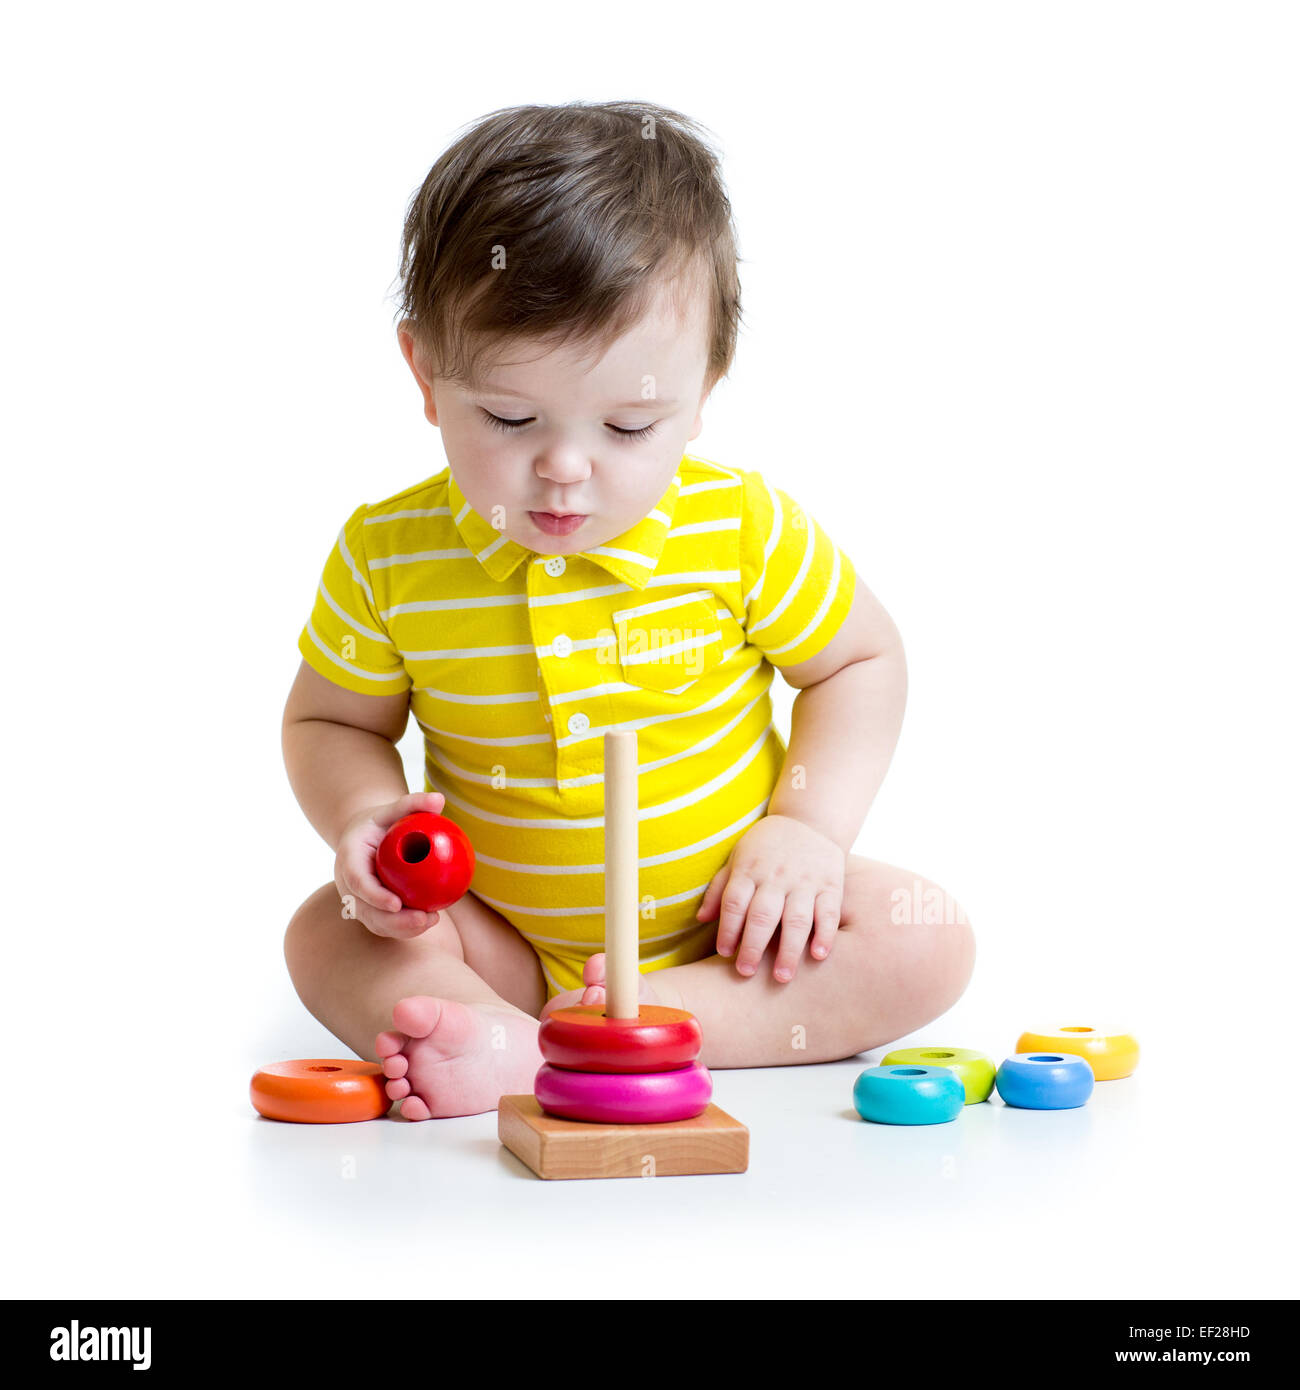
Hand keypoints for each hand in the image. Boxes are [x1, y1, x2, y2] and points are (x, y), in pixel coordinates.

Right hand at [334, 790, 447, 938]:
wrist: (365, 838)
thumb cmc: (383, 822)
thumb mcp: (394, 809)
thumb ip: (413, 803)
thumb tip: (439, 799)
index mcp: (349, 858)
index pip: (357, 881)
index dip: (374, 895)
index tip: (396, 904)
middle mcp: (348, 884)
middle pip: (365, 910)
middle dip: (392, 921)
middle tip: (423, 919)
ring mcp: (357, 899)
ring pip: (376, 922)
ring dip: (402, 928)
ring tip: (431, 921)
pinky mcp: (370, 910)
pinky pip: (385, 924)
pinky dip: (405, 928)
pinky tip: (429, 921)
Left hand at [695, 815, 843, 981]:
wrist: (809, 820)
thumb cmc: (765, 847)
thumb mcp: (738, 858)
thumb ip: (720, 888)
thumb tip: (701, 919)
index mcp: (749, 870)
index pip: (734, 903)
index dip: (727, 929)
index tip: (724, 953)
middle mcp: (776, 877)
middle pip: (762, 915)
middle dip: (753, 946)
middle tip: (746, 972)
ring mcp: (805, 881)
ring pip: (796, 919)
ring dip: (788, 950)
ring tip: (782, 977)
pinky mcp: (830, 885)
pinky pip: (828, 912)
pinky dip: (825, 934)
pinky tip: (818, 955)